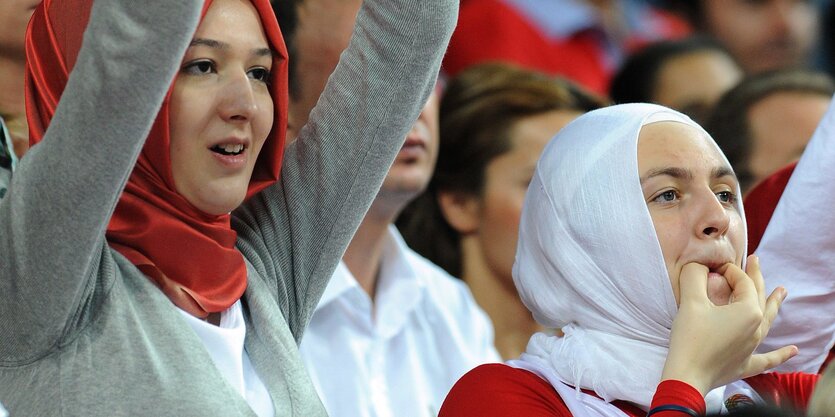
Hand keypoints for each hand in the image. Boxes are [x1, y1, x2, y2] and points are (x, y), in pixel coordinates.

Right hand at [660, 255, 796, 395]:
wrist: (687, 375)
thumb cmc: (690, 338)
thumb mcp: (690, 301)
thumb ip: (694, 276)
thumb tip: (698, 265)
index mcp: (748, 310)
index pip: (743, 282)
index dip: (729, 270)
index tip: (713, 266)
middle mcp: (756, 327)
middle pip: (759, 296)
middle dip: (756, 277)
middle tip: (756, 261)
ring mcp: (753, 347)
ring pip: (769, 321)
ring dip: (775, 304)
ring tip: (783, 291)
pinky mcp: (746, 364)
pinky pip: (768, 358)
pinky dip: (781, 354)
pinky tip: (794, 351)